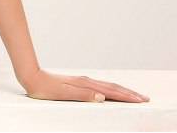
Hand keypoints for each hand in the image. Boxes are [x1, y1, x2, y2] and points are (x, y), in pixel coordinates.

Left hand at [21, 69, 149, 102]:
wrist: (31, 77)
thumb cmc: (45, 88)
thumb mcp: (63, 94)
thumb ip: (82, 95)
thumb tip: (102, 97)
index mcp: (85, 84)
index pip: (111, 91)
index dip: (127, 96)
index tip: (141, 100)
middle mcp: (86, 81)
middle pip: (113, 87)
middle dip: (130, 93)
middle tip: (145, 98)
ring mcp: (82, 81)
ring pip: (107, 86)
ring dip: (122, 90)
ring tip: (133, 95)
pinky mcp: (78, 83)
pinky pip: (100, 86)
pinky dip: (111, 89)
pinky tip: (111, 92)